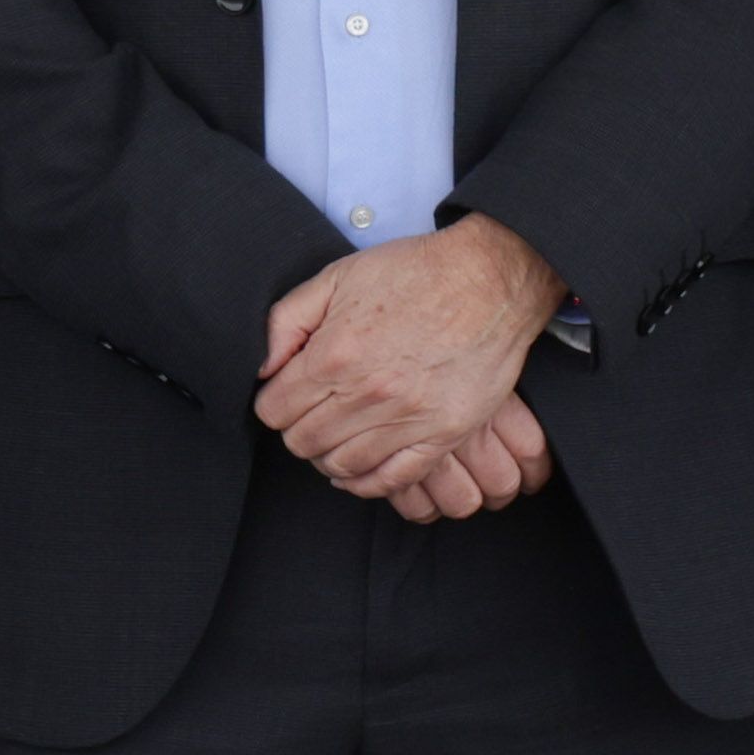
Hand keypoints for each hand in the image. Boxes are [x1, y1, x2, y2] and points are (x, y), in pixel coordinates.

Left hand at [252, 216, 561, 502]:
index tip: (288, 391)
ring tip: (337, 434)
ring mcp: (407, 419)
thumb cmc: (414, 273)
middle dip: (298, 428)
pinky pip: (392, 480)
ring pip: (340, 466)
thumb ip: (285, 322)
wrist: (490, 278)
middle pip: (302, 443)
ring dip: (329, 454)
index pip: (273, 411)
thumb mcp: (335, 277)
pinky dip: (367, 481)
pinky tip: (360, 467)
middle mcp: (367, 394)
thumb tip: (263, 369)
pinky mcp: (443, 434)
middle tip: (312, 411)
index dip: (274, 401)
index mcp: (334, 355)